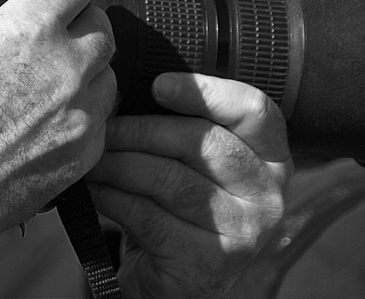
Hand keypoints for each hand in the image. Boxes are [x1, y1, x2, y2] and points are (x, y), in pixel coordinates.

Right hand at [0, 0, 117, 249]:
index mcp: (28, 30)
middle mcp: (66, 69)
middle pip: (100, 17)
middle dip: (75, 9)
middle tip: (42, 18)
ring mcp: (81, 114)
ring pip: (106, 68)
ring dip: (83, 58)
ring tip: (42, 67)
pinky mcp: (85, 154)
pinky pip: (101, 115)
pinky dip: (80, 105)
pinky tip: (42, 110)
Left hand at [86, 73, 290, 298]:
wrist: (173, 282)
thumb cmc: (180, 208)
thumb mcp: (197, 164)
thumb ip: (187, 126)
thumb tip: (132, 87)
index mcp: (272, 160)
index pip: (255, 111)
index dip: (206, 91)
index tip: (159, 85)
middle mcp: (268, 197)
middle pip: (202, 141)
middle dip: (140, 130)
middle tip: (103, 127)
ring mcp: (242, 234)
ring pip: (169, 178)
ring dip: (118, 163)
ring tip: (92, 157)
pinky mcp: (206, 263)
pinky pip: (147, 215)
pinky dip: (111, 197)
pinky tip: (94, 190)